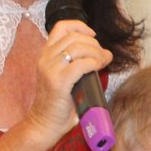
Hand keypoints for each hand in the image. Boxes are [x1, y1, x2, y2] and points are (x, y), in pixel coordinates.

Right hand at [30, 17, 112, 137]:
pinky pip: (81, 64)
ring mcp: (50, 69)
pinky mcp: (58, 81)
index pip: (61, 27)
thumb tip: (106, 53)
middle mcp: (45, 57)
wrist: (45, 123)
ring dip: (96, 53)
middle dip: (94, 44)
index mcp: (45, 54)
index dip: (80, 26)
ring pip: (78, 48)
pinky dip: (93, 63)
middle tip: (103, 56)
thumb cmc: (58, 102)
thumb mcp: (65, 75)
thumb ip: (78, 61)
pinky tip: (97, 68)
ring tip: (102, 62)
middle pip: (74, 37)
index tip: (93, 36)